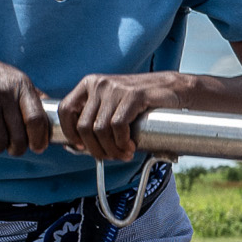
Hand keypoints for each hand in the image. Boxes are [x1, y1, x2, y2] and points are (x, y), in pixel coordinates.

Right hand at [0, 47, 48, 156]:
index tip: (38, 147)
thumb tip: (49, 112)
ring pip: (1, 139)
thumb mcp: (11, 76)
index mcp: (22, 85)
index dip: (40, 139)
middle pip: (20, 135)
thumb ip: (30, 93)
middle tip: (14, 150)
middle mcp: (7, 92)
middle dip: (18, 149)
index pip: (38, 119)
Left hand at [55, 72, 179, 161]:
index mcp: (89, 84)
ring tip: (124, 154)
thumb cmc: (144, 102)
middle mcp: (99, 84)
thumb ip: (97, 117)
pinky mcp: (133, 95)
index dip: (70, 133)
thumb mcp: (114, 104)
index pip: (66, 110)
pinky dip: (122, 142)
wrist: (176, 89)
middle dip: (96, 148)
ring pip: (100, 129)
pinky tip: (130, 147)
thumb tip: (79, 144)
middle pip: (84, 126)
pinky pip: (118, 125)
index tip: (81, 146)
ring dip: (111, 149)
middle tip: (111, 157)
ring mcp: (115, 89)